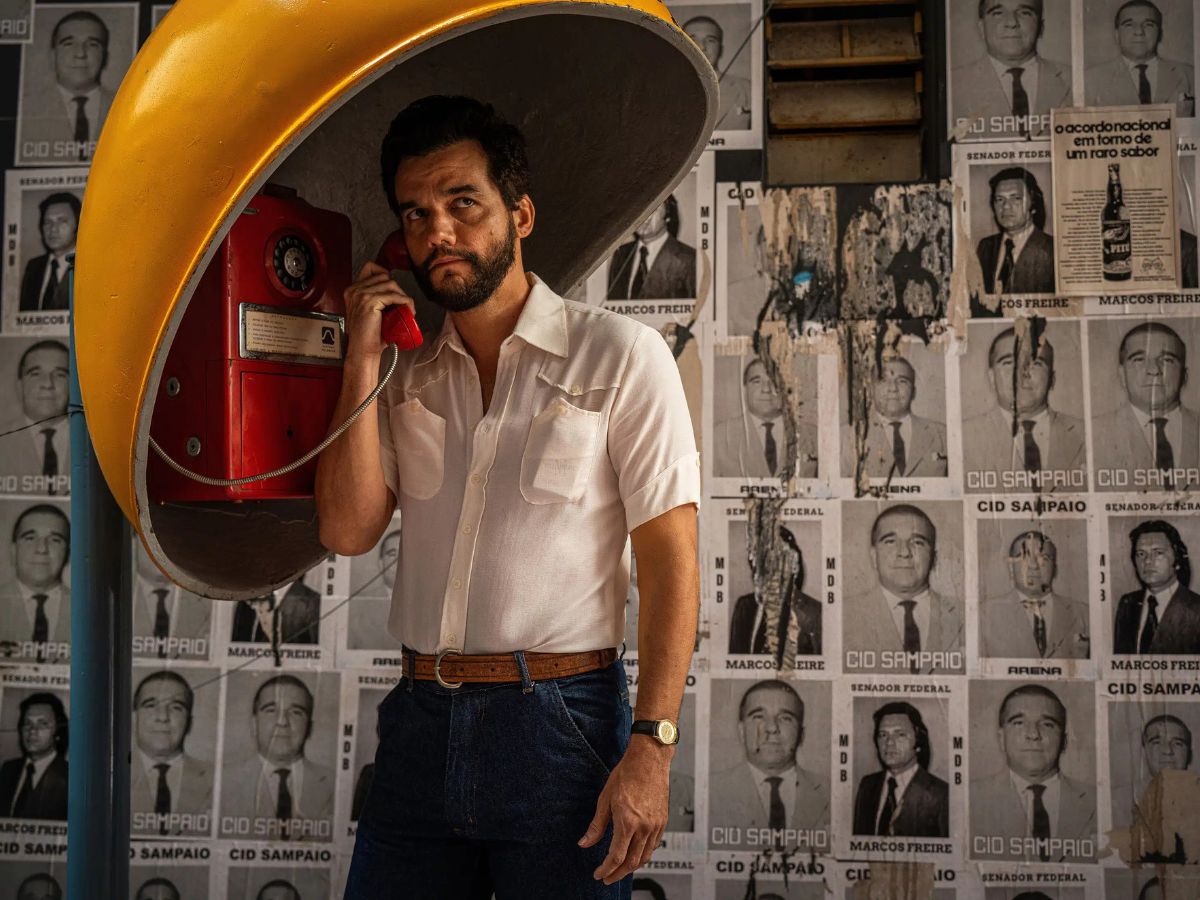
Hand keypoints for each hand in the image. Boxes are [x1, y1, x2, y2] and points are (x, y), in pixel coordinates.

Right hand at [343, 261, 415, 359]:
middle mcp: (354, 290)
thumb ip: (376, 299)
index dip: (386, 275)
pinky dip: (405, 302)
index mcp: (352, 290)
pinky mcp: (370, 302)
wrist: (363, 351)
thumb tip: (395, 292)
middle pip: (384, 276)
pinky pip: (394, 296)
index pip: (370, 267)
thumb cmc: (369, 336)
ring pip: (391, 284)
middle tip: (403, 304)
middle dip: (398, 289)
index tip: (394, 289)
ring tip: (407, 309)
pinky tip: (409, 310)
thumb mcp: (370, 312)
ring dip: (403, 296)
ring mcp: (361, 295)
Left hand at [578, 739, 671, 883]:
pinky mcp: (662, 821)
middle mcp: (644, 827)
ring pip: (645, 856)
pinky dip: (644, 854)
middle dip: (618, 874)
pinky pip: (654, 845)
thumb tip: (585, 843)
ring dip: (632, 867)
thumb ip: (596, 825)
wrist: (649, 759)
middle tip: (608, 878)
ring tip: (620, 870)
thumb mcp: (605, 799)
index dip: (606, 869)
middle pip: (631, 862)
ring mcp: (656, 825)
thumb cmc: (627, 774)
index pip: (616, 857)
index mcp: (627, 822)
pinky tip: (636, 853)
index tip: (598, 874)